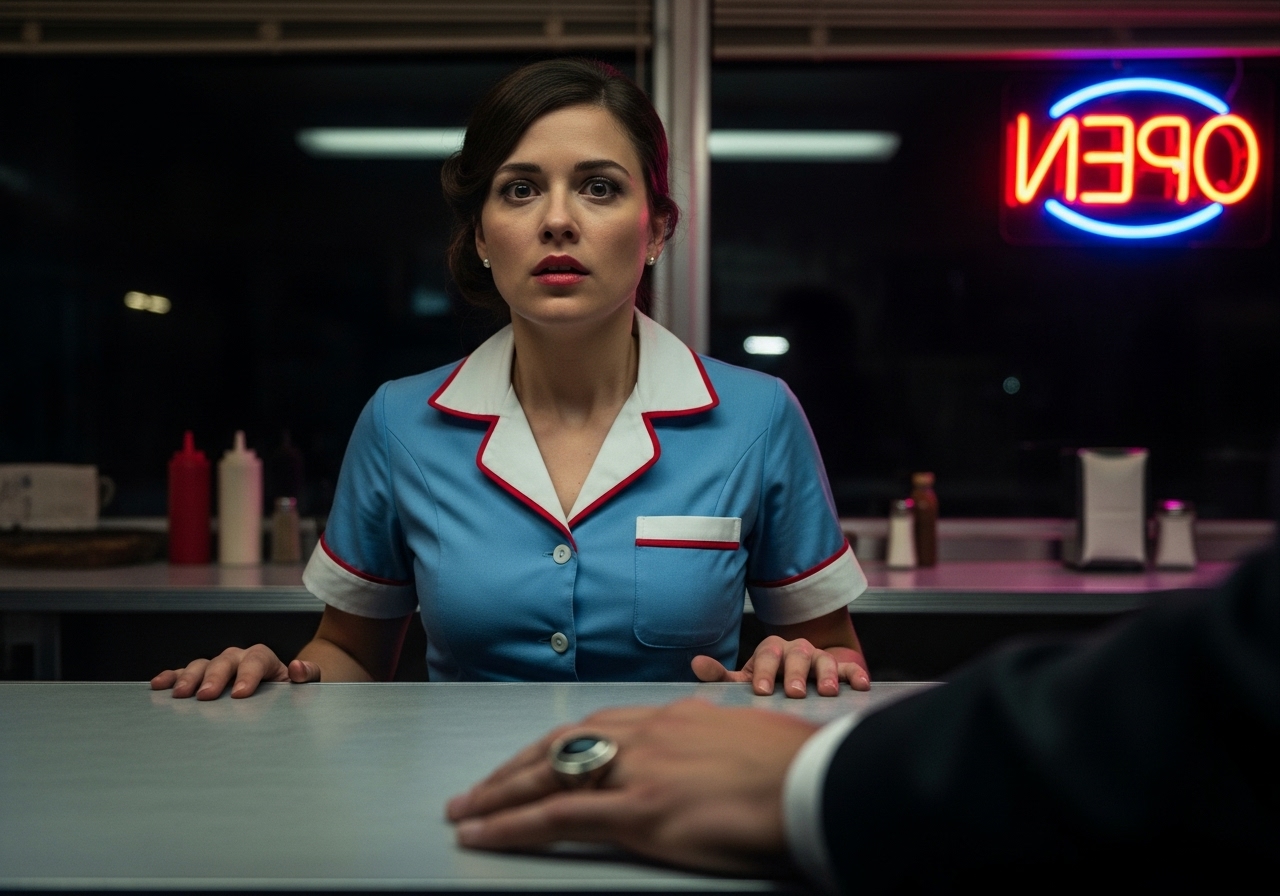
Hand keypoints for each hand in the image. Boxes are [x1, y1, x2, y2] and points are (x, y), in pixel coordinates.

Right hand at [149, 645, 319, 699]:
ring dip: (188, 677)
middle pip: (225, 660)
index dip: (248, 675)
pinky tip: (158, 686)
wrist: (284, 694)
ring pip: (202, 665)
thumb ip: (309, 676)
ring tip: (179, 696)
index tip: (240, 695)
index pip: (256, 659)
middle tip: (204, 696)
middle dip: (214, 677)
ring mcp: (220, 668)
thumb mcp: (310, 685)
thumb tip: (299, 667)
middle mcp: (239, 659)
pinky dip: (171, 678)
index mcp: (266, 659)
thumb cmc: (294, 693)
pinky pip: (184, 674)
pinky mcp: (203, 679)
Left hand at [446, 699, 817, 875]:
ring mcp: (639, 770)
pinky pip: (558, 817)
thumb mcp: (740, 739)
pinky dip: (512, 825)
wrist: (817, 780)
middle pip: (558, 745)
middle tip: (476, 790)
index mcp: (669, 717)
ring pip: (547, 776)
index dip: (551, 747)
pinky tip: (482, 833)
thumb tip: (694, 760)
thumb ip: (705, 744)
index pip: (592, 727)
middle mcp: (646, 733)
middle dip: (511, 769)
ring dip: (498, 795)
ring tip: (465, 811)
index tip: (527, 762)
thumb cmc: (793, 764)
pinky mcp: (640, 811)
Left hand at [693, 635, 869, 696]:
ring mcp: (821, 658)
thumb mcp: (744, 681)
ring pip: (825, 659)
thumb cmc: (768, 683)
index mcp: (771, 651)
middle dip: (796, 673)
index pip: (766, 655)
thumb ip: (722, 676)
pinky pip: (851, 668)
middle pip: (797, 655)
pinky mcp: (843, 668)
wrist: (801, 678)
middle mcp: (796, 651)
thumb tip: (695, 663)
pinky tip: (862, 687)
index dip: (764, 672)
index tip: (761, 691)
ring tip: (828, 692)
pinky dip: (856, 675)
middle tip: (794, 692)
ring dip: (827, 674)